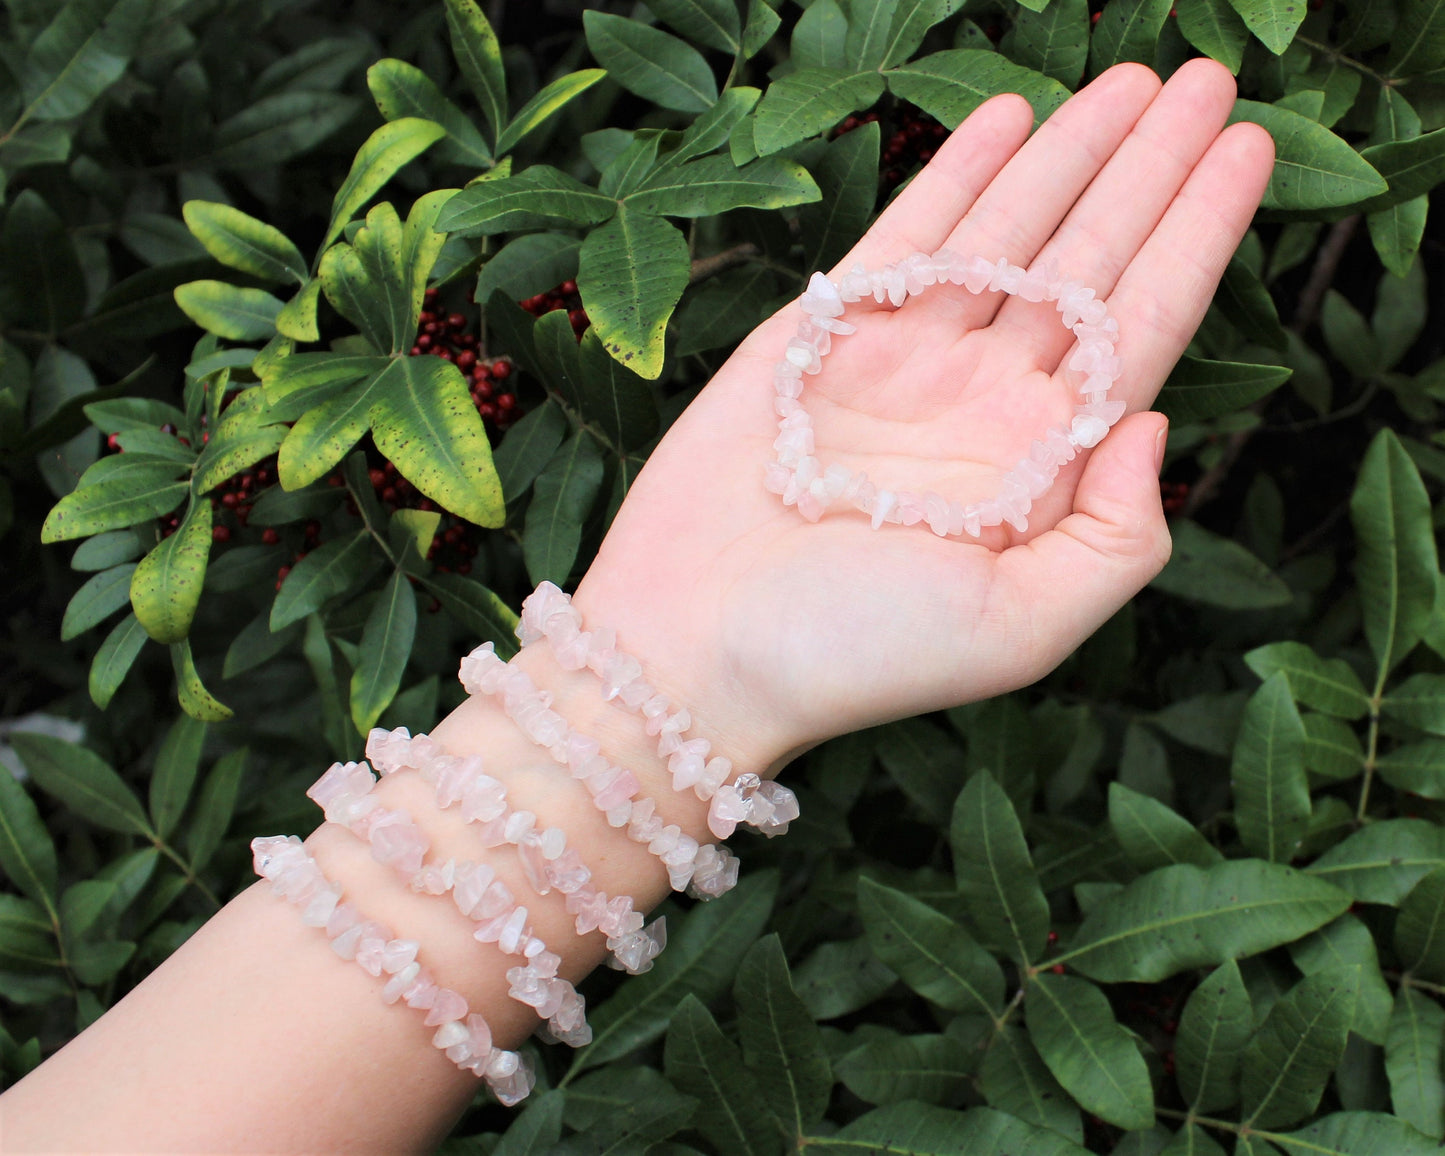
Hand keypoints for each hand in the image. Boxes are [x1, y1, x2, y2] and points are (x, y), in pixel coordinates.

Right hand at [574, 59, 1274, 774]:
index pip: (1140, 330)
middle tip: (1208, 84)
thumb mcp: (1016, 631)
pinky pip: (904, 237)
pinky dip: (956, 175)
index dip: (1199, 238)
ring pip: (1007, 234)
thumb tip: (1151, 427)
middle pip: (1088, 261)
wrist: (692, 645)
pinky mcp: (824, 337)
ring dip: (1070, 154)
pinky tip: (1010, 119)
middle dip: (1150, 171)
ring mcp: (903, 364)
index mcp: (1037, 468)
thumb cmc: (850, 654)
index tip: (1247, 154)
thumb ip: (1113, 542)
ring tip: (1131, 81)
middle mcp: (981, 404)